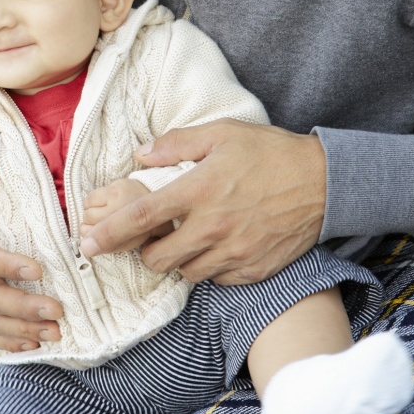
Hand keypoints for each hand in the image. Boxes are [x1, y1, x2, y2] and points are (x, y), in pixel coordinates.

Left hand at [79, 120, 325, 284]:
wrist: (325, 183)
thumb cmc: (271, 153)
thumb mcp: (222, 134)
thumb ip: (177, 144)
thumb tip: (141, 155)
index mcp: (198, 191)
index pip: (140, 219)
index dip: (108, 234)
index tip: (88, 244)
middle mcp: (212, 228)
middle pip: (157, 258)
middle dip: (146, 251)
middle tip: (153, 236)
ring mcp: (233, 253)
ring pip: (185, 273)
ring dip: (178, 260)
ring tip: (189, 238)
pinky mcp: (253, 270)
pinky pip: (217, 280)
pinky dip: (209, 268)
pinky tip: (218, 246)